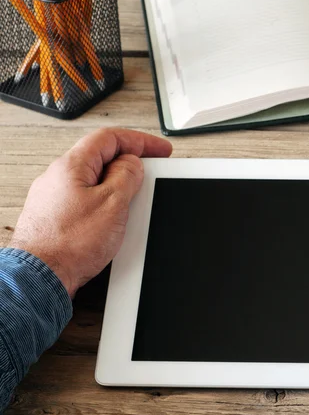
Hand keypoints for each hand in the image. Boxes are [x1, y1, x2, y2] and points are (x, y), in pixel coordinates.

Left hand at [10, 128, 171, 297]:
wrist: (42, 276)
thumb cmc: (69, 243)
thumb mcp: (113, 204)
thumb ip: (127, 176)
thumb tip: (133, 164)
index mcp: (72, 166)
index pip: (110, 138)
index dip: (140, 141)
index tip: (160, 150)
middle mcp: (59, 178)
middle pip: (102, 159)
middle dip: (130, 167)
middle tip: (148, 178)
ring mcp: (56, 199)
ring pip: (96, 183)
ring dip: (118, 190)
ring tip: (131, 207)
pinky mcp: (57, 218)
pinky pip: (88, 203)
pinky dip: (106, 207)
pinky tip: (114, 224)